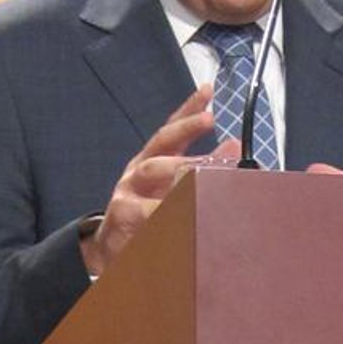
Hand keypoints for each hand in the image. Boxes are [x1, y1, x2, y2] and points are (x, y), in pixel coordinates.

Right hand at [83, 89, 214, 277]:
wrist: (109, 251)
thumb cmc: (145, 217)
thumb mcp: (171, 189)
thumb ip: (200, 166)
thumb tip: (232, 147)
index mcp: (152, 162)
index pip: (171, 130)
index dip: (188, 110)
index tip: (207, 92)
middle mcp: (138, 171)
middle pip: (163, 145)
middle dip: (186, 130)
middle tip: (209, 120)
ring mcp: (128, 191)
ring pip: (153, 170)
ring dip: (180, 165)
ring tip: (205, 162)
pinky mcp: (123, 215)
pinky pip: (148, 209)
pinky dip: (169, 209)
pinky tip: (188, 210)